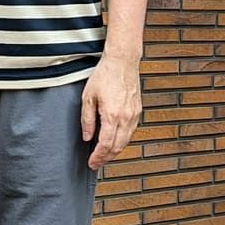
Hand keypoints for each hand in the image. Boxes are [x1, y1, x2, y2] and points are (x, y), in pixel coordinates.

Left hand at [80, 54, 141, 170]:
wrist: (122, 62)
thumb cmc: (105, 75)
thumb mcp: (88, 97)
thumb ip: (87, 119)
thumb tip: (87, 136)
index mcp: (112, 115)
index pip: (105, 145)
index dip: (98, 157)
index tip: (92, 162)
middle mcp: (125, 118)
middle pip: (117, 147)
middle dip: (106, 158)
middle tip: (97, 163)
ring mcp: (134, 115)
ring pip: (126, 141)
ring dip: (115, 151)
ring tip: (104, 155)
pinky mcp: (137, 111)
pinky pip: (130, 132)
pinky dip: (122, 140)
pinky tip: (114, 140)